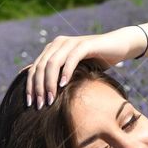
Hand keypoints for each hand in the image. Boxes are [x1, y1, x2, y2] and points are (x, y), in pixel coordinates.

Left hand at [23, 27, 141, 108]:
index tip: (29, 104)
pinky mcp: (84, 44)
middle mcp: (58, 43)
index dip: (30, 86)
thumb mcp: (75, 71)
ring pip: (52, 63)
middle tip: (40, 105)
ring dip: (50, 83)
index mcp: (52, 49)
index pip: (34, 68)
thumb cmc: (97, 62)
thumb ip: (61, 78)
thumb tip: (47, 98)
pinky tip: (63, 86)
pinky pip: (71, 59)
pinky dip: (65, 72)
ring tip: (50, 100)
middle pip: (40, 67)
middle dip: (38, 87)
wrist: (118, 47)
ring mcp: (70, 42)